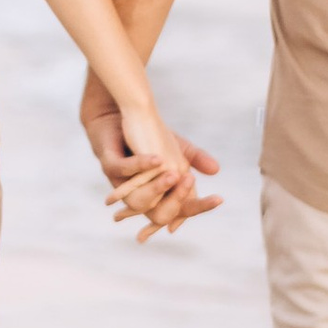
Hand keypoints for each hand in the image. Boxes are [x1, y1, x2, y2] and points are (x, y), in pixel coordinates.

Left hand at [82, 85, 221, 237]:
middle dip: (177, 200)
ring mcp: (122, 182)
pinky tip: (156, 159)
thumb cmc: (149, 136)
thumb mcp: (177, 147)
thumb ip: (194, 158)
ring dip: (157, 188)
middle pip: (160, 214)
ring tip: (173, 174)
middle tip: (190, 180)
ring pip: (138, 200)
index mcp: (157, 196)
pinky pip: (123, 170)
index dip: (197, 207)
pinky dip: (140, 165)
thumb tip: (216, 170)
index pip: (179, 210)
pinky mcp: (109, 163)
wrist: (121, 113)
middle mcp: (139, 194)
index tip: (218, 199)